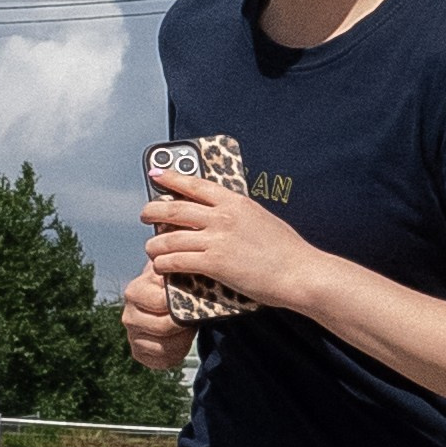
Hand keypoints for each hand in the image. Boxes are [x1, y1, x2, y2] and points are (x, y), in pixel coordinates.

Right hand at [121, 260, 193, 372]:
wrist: (168, 304)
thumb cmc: (176, 286)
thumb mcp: (176, 274)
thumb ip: (179, 273)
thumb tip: (190, 271)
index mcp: (135, 291)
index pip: (161, 302)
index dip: (182, 303)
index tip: (194, 300)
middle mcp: (129, 315)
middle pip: (163, 326)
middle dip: (184, 324)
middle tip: (195, 317)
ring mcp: (132, 335)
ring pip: (163, 346)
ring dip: (183, 339)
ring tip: (189, 328)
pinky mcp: (138, 352)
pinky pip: (161, 359)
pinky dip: (176, 353)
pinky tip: (180, 341)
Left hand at [140, 165, 318, 315]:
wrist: (300, 273)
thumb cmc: (288, 251)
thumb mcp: (262, 219)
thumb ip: (239, 215)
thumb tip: (222, 215)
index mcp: (236, 202)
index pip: (195, 184)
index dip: (171, 177)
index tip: (156, 173)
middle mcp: (223, 216)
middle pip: (174, 209)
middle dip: (153, 211)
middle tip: (145, 214)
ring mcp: (217, 239)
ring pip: (170, 237)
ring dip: (154, 244)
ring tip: (150, 248)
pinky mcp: (214, 263)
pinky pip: (176, 261)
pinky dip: (163, 264)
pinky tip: (159, 267)